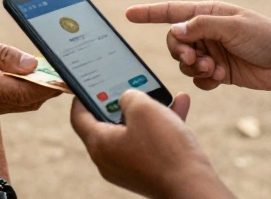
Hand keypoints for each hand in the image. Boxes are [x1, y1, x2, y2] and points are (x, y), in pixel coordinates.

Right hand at [0, 30, 59, 121]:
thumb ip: (3, 54)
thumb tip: (32, 64)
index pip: (21, 92)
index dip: (47, 87)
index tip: (66, 78)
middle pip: (26, 101)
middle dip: (48, 87)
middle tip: (67, 70)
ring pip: (23, 104)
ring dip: (39, 89)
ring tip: (55, 71)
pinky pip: (14, 103)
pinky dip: (27, 90)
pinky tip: (35, 76)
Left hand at [70, 91, 231, 198]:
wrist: (192, 187)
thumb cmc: (164, 148)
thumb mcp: (143, 107)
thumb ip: (128, 95)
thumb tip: (127, 99)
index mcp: (99, 145)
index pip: (78, 118)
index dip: (80, 97)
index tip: (87, 83)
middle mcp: (109, 160)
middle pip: (107, 124)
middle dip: (121, 101)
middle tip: (126, 84)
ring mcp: (128, 168)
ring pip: (134, 131)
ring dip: (149, 110)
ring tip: (161, 92)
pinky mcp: (148, 172)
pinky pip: (150, 143)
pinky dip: (161, 125)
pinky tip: (179, 104)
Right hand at [126, 2, 270, 91]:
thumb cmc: (264, 37)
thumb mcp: (232, 26)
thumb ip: (201, 26)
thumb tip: (175, 30)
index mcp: (208, 14)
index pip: (172, 11)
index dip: (149, 12)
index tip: (128, 14)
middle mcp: (206, 32)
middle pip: (174, 41)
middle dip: (180, 51)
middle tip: (194, 58)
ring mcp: (211, 52)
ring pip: (184, 62)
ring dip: (194, 67)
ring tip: (213, 69)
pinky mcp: (218, 72)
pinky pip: (197, 79)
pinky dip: (204, 80)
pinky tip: (219, 78)